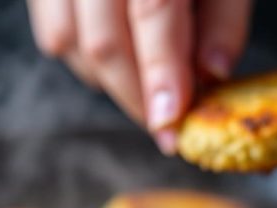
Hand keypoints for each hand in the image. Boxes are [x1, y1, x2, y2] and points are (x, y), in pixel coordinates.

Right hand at [27, 0, 252, 153]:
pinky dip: (84, 59)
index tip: (172, 121)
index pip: (153, 12)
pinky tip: (116, 56)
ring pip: (71, 46)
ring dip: (110, 81)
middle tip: (165, 126)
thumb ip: (223, 12)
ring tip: (147, 88)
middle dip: (136, 96)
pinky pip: (52, 34)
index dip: (162, 73)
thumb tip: (212, 73)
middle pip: (104, 42)